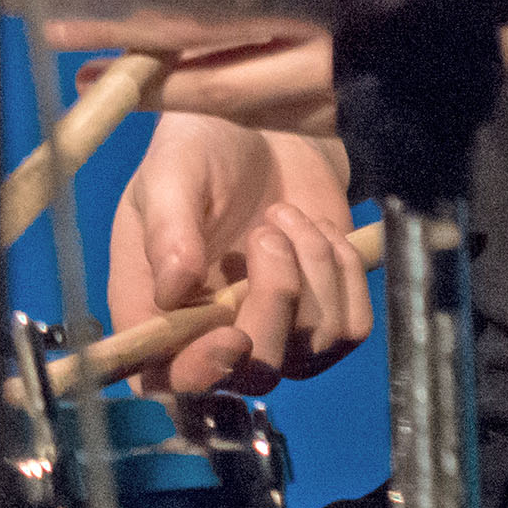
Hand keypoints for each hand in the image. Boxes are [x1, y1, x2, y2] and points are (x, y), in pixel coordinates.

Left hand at [52, 0, 351, 131]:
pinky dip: (258, 102)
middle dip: (160, 84)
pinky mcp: (391, 102)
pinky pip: (307, 115)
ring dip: (204, 98)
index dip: (152, 48)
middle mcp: (345, 58)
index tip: (91, 48)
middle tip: (96, 74)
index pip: (218, 34)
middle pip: (233, 88)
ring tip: (141, 81)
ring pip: (268, 111)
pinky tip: (224, 83)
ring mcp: (370, 89)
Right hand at [106, 111, 370, 395]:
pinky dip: (343, 272)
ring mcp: (276, 333)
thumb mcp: (171, 174)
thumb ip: (167, 230)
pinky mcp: (325, 318)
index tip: (234, 337)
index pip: (169, 381)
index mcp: (156, 312)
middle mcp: (213, 336)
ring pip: (313, 350)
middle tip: (265, 231)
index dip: (201, 375)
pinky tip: (316, 231)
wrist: (265, 126)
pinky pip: (351, 327)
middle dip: (274, 301)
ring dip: (309, 270)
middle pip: (256, 374)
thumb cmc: (200, 146)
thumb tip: (174, 290)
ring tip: (284, 215)